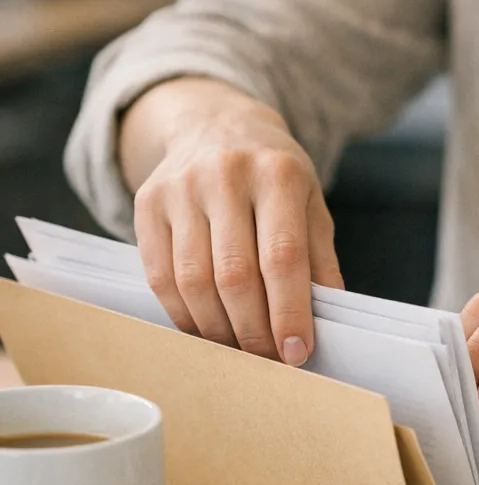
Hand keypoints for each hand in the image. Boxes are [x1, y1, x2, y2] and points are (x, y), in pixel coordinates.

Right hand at [125, 80, 342, 364]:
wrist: (216, 124)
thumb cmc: (274, 176)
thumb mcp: (311, 204)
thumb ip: (320, 260)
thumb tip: (325, 322)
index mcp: (278, 173)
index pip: (283, 257)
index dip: (290, 312)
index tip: (297, 352)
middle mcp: (226, 174)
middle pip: (235, 275)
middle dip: (253, 331)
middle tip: (268, 360)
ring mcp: (181, 187)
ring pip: (193, 281)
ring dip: (217, 329)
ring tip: (239, 351)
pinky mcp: (148, 203)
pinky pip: (160, 276)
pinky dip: (184, 314)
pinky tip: (206, 328)